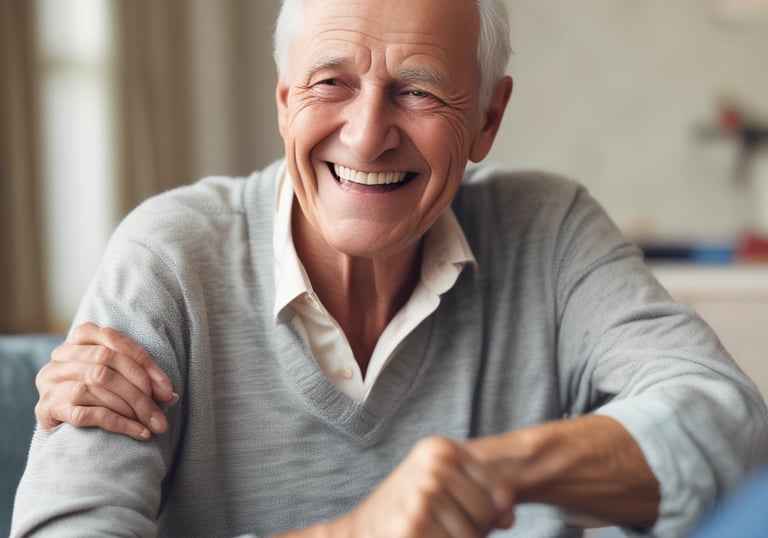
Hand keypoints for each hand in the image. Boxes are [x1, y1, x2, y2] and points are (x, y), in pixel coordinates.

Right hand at [35, 322, 176, 440]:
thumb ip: (144, 380)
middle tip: (160, 414)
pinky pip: (86, 413)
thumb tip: (170, 395)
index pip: (116, 342)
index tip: (167, 391)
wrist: (65, 424)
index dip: (145, 365)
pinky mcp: (47, 407)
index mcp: (82, 336)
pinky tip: (138, 432)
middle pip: (106, 363)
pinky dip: (118, 423)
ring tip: (150, 423)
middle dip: (140, 390)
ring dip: (130, 407)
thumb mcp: (120, 376)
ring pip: (96, 385)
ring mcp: (51, 380)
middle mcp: (62, 354)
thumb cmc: (100, 393)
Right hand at [326, 436, 514, 537]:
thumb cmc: (406, 513)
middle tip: (440, 528)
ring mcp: (423, 494)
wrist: (357, 533)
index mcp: (441, 449)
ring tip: (430, 533)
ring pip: (474, 536)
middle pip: (488, 515)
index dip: (487, 515)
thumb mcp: (442, 490)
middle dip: (473, 532)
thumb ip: (482, 498)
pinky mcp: (413, 524)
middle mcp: (433, 466)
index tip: (457, 514)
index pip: (499, 492)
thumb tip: (508, 516)